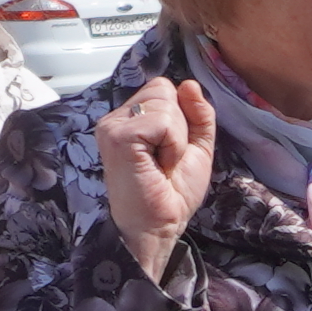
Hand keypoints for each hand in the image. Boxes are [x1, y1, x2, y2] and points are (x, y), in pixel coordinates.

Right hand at [96, 76, 212, 283]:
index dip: (179, 115)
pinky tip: (158, 165)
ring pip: (165, 102)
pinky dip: (172, 145)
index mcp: (130, 118)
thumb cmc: (172, 193)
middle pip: (163, 89)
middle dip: (179, 125)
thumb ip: (198, 114)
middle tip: (165, 158)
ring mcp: (113, 126)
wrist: (159, 226)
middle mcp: (116, 118)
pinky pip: (162, 121)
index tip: (170, 149)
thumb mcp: (196, 145)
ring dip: (176, 138)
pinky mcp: (117, 136)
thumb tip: (189, 84)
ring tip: (161, 163)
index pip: (163, 87)